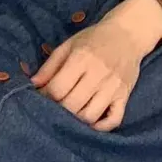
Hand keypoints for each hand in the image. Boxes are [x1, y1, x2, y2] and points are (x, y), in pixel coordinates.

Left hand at [32, 0, 161, 130]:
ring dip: (76, 120)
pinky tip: (91, 123)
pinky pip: (114, 120)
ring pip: (90, 116)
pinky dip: (101, 127)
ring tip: (70, 113)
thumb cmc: (94, 39)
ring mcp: (113, 87)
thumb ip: (50, 66)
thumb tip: (33, 84)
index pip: (57, 88)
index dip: (45, 96)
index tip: (42, 96)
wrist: (128, 34)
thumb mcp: (69, 45)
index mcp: (82, 59)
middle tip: (54, 107)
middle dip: (58, 110)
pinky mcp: (124, 96)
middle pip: (72, 105)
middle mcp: (98, 74)